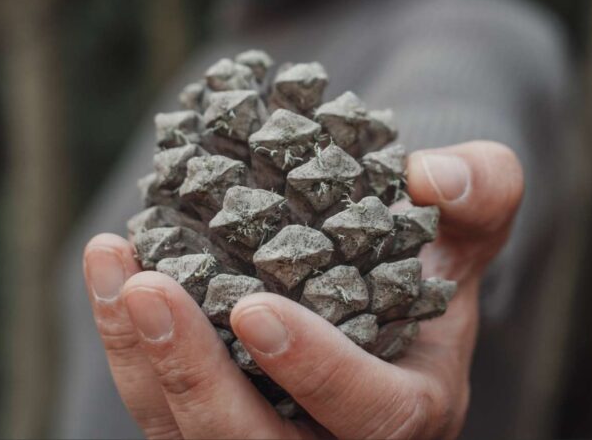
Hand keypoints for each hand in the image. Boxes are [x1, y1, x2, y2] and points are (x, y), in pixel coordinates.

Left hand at [83, 141, 522, 438]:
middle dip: (196, 379)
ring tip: (112, 263)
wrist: (381, 275)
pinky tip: (110, 266)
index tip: (255, 308)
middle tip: (147, 289)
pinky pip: (161, 407)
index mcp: (412, 407)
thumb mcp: (471, 217)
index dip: (316, 372)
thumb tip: (428, 177)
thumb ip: (481, 189)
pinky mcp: (215, 419)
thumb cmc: (430, 252)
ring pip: (190, 438)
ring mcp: (269, 435)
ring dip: (139, 358)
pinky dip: (127, 343)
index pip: (374, 415)